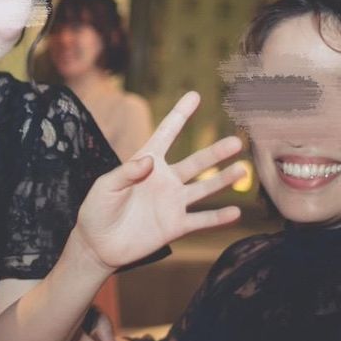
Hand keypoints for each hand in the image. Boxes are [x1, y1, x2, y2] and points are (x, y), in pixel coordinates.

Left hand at [75, 92, 243, 272]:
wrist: (98, 245)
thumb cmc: (97, 209)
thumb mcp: (106, 186)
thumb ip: (126, 172)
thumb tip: (150, 160)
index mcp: (146, 162)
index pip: (166, 134)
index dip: (180, 115)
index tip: (194, 95)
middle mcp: (165, 180)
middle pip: (196, 162)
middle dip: (216, 152)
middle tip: (236, 142)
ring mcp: (173, 202)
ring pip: (204, 188)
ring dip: (223, 180)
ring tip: (243, 170)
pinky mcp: (175, 226)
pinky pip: (201, 220)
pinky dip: (218, 217)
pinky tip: (235, 212)